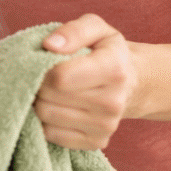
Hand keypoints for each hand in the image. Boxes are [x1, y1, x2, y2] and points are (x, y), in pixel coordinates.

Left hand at [34, 14, 140, 149]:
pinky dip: (46, 122)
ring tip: (49, 91)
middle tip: (43, 78)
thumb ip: (73, 31)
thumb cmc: (106, 51)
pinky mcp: (96, 142)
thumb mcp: (95, 28)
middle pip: (49, 98)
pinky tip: (56, 108)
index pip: (60, 77)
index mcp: (113, 68)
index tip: (45, 63)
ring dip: (39, 103)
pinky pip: (52, 136)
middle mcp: (113, 101)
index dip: (43, 69)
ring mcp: (106, 126)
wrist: (131, 81)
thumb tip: (49, 45)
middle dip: (38, 86)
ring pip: (47, 118)